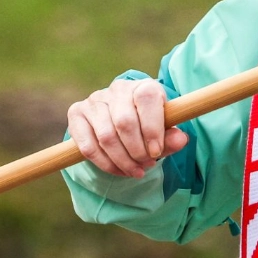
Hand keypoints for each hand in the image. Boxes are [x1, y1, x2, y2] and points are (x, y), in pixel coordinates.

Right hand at [66, 78, 187, 176]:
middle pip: (124, 122)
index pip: (147, 100)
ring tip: (136, 171)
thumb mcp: (164, 131)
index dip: (152, 129)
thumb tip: (181, 140)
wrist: (122, 121)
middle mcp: (118, 89)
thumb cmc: (149, 126)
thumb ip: (172, 137)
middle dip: (137, 151)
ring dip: (122, 160)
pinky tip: (119, 170)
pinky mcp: (76, 113)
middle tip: (147, 165)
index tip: (156, 152)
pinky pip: (88, 146)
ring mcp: (94, 100)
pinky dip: (105, 164)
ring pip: (106, 137)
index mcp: (143, 86)